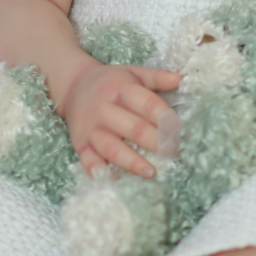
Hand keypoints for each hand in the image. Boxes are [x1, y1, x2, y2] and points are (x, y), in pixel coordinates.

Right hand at [60, 61, 180, 177]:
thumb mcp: (133, 73)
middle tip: (174, 153)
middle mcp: (103, 109)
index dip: (166, 119)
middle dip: (157, 143)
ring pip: (112, 149)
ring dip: (133, 162)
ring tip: (151, 172)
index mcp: (120, 89)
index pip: (147, 104)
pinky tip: (118, 181)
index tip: (181, 131)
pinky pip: (90, 162)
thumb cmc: (111, 82)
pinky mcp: (80, 145)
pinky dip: (102, 173)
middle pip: (134, 129)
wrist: (74, 86)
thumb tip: (180, 78)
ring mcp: (91, 129)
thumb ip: (157, 77)